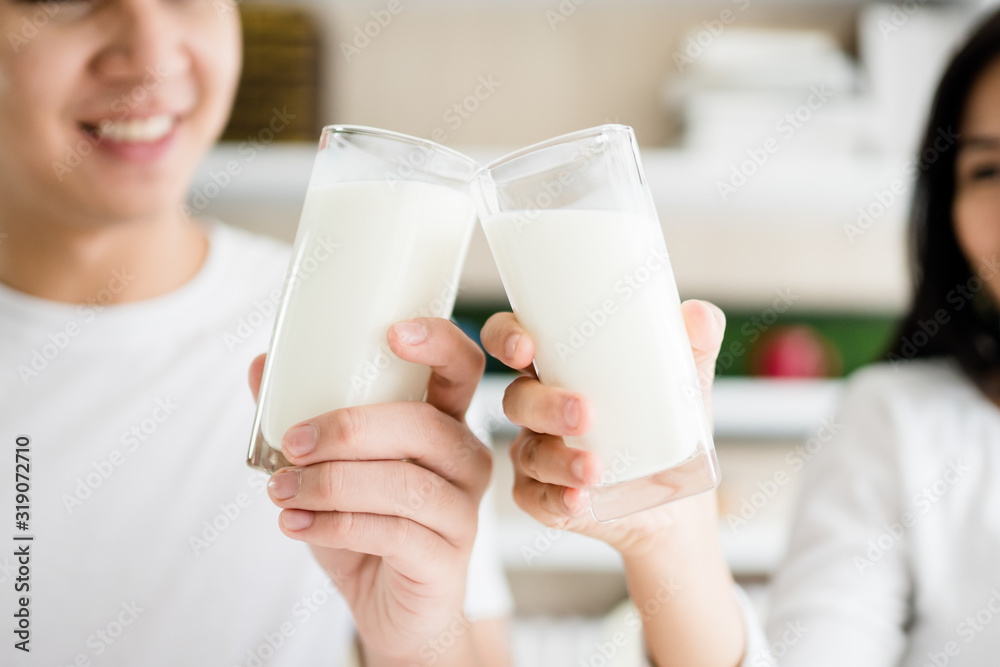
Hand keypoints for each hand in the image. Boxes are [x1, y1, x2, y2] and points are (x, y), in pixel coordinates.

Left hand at [248, 318, 492, 663]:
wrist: (392, 607)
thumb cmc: (369, 526)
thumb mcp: (333, 468)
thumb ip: (304, 418)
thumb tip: (261, 367)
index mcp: (444, 423)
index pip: (462, 369)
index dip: (439, 345)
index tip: (392, 333)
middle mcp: (464, 459)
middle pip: (422, 426)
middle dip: (349, 429)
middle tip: (293, 442)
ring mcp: (463, 509)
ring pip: (404, 484)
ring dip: (332, 483)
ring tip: (282, 490)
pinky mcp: (447, 557)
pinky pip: (394, 533)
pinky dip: (336, 526)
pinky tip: (296, 524)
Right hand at [480, 299, 726, 557]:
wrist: (678, 504)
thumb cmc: (665, 428)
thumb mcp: (687, 383)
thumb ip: (695, 343)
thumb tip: (700, 316)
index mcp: (558, 369)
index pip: (513, 343)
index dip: (506, 338)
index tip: (526, 347)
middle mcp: (538, 410)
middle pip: (517, 399)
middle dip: (544, 404)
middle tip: (584, 413)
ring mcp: (537, 455)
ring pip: (530, 452)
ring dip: (557, 458)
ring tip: (594, 468)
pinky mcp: (544, 499)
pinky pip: (538, 500)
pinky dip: (557, 499)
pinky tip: (579, 498)